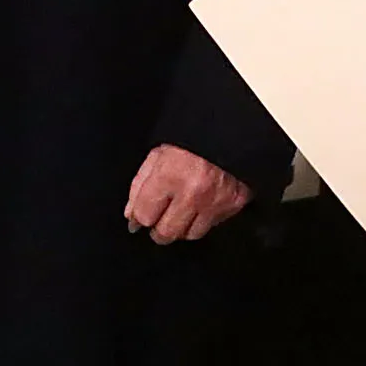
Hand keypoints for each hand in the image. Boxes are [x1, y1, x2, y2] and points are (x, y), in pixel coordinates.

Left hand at [124, 144, 251, 243]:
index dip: (139, 218)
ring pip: (190, 235)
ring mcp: (215, 201)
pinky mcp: (233, 205)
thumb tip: (132, 215)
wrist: (230, 130)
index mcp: (169, 175)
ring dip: (182, 227)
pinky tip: (200, 205)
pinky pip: (213, 226)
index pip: (145, 216)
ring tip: (181, 211)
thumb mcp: (158, 154)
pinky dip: (203, 219)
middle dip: (158, 230)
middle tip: (159, 220)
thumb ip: (140, 185)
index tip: (140, 218)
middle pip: (166, 233)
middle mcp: (192, 193)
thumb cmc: (190, 139)